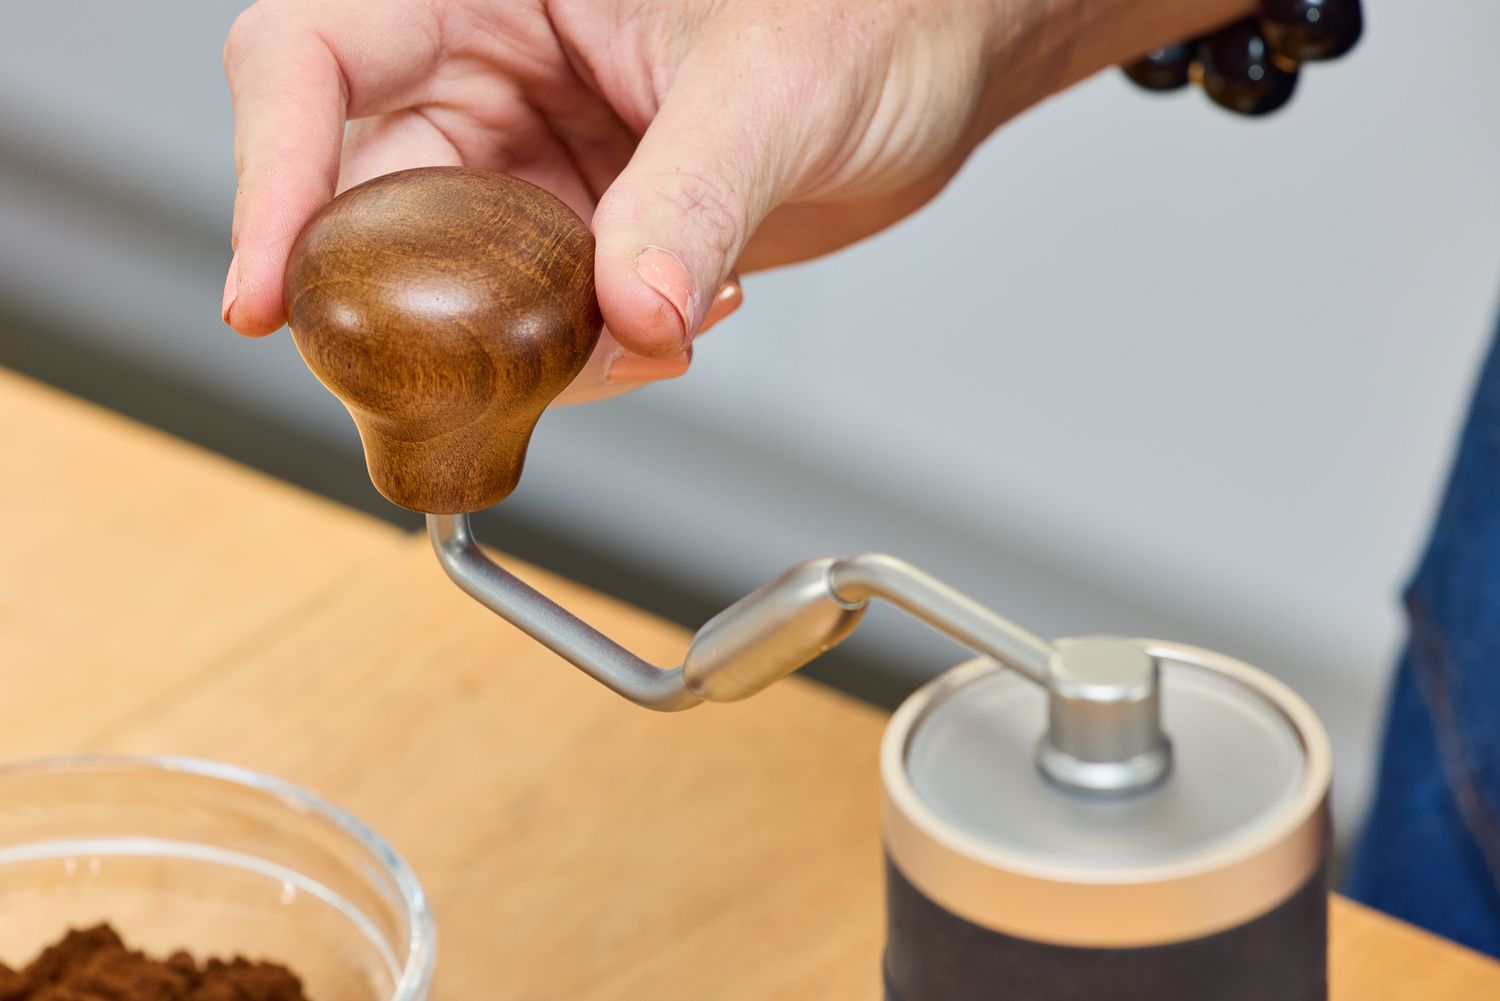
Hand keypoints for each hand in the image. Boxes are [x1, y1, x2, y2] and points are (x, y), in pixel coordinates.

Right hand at [222, 0, 1249, 402]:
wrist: (942, 57)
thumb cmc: (874, 5)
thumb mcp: (773, 84)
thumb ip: (689, 197)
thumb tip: (628, 309)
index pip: (315, 62)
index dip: (271, 177)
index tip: (266, 298)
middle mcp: (492, 68)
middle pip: (366, 199)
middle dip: (417, 301)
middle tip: (482, 372)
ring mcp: (534, 156)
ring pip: (450, 280)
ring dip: (523, 344)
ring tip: (653, 326)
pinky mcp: (583, 227)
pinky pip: (534, 316)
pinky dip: (588, 352)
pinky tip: (679, 318)